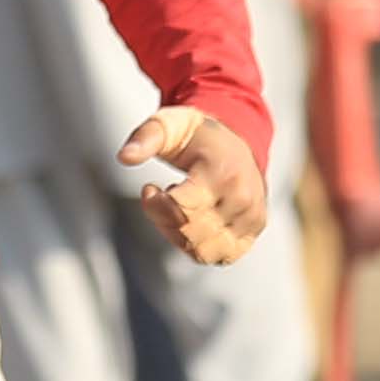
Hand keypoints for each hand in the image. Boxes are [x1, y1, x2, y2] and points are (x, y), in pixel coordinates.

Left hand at [123, 107, 274, 266]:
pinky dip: (200, 245)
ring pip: (203, 252)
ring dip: (181, 236)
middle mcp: (242, 198)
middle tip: (163, 198)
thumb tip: (125, 156)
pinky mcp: (254, 229)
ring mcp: (251, 216)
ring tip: (180, 209)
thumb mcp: (170, 125)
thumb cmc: (200, 136)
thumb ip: (145, 137)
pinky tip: (195, 223)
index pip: (181, 211)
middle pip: (189, 235)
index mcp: (223, 173)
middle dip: (164, 221)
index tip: (150, 189)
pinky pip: (220, 256)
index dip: (156, 205)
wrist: (237, 141)